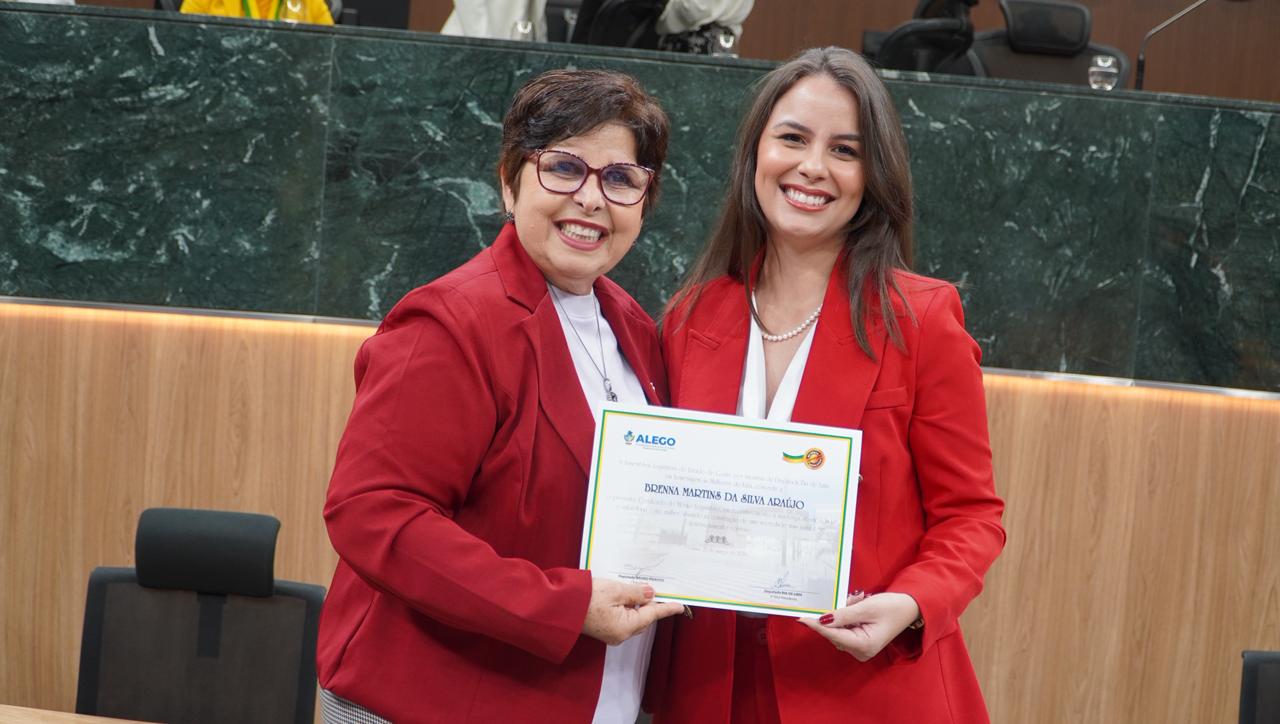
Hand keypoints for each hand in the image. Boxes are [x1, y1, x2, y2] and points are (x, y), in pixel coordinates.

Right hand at [581, 579, 684, 645]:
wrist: (560, 606)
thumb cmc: (586, 598)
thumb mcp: (616, 590)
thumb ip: (637, 593)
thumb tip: (651, 594)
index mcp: (626, 627)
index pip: (652, 615)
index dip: (666, 608)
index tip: (680, 606)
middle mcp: (620, 634)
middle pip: (643, 618)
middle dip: (648, 604)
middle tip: (648, 587)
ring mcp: (611, 633)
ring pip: (633, 618)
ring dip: (635, 604)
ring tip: (630, 588)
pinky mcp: (603, 629)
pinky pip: (622, 618)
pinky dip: (625, 607)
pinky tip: (620, 595)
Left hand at [798, 591, 919, 661]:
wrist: (910, 608)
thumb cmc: (892, 608)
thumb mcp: (866, 608)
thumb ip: (843, 615)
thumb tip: (822, 619)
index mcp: (864, 646)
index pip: (833, 634)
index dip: (816, 625)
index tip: (801, 618)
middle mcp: (860, 651)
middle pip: (834, 632)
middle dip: (836, 614)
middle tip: (851, 598)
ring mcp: (859, 648)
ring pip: (838, 629)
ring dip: (842, 612)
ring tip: (858, 600)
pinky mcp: (859, 641)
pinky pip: (844, 628)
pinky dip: (846, 615)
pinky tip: (856, 604)